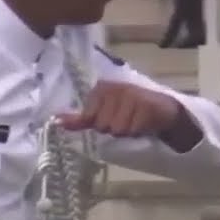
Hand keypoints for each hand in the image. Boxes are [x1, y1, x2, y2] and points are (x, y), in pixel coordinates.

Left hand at [55, 80, 183, 137]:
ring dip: (127, 131)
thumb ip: (79, 119)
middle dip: (114, 128)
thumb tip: (55, 121)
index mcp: (100, 88)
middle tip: (126, 120)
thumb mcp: (102, 112)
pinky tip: (145, 122)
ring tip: (135, 121)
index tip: (112, 116)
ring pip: (117, 129)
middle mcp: (115, 88)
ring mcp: (132, 95)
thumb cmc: (128, 111)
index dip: (100, 123)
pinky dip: (139, 131)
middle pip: (103, 126)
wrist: (163, 109)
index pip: (88, 118)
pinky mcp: (147, 105)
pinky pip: (133, 130)